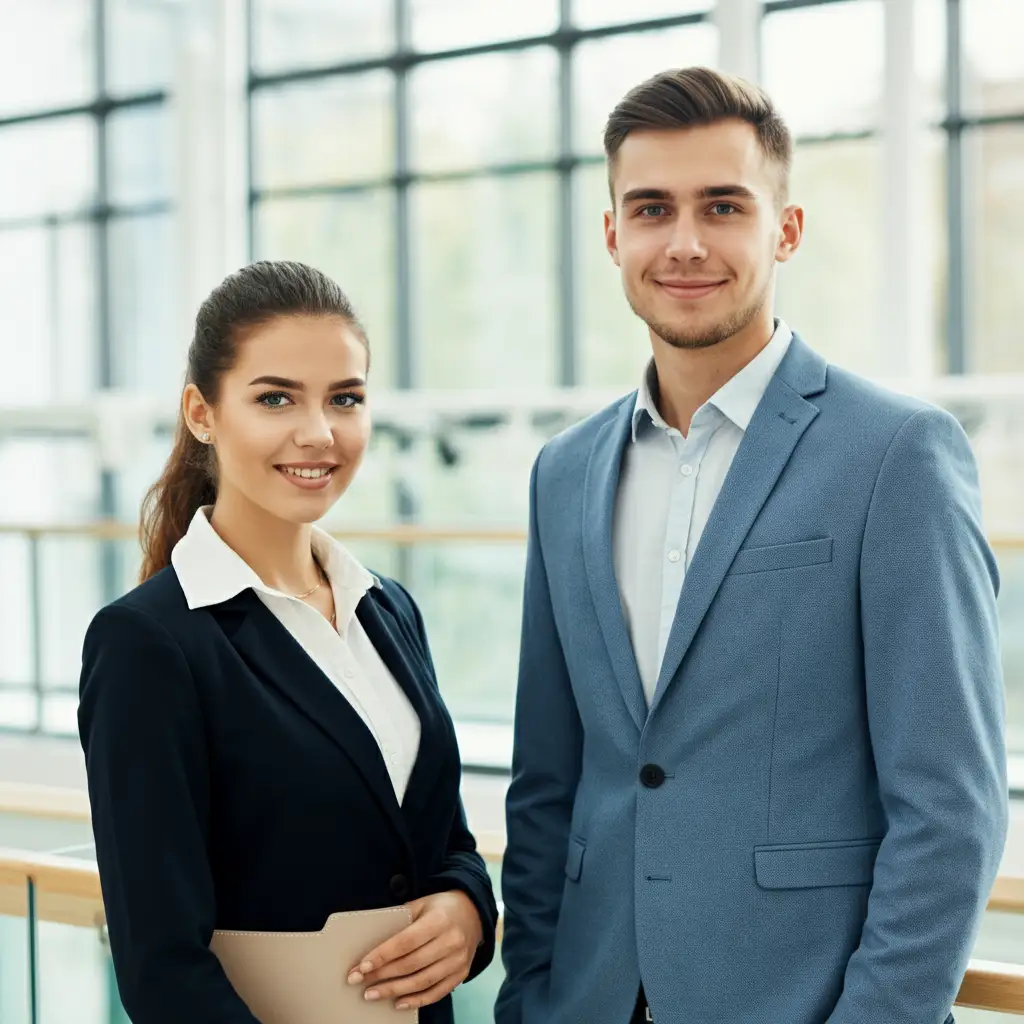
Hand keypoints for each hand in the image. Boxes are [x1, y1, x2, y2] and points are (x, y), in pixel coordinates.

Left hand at [347, 891, 482, 1010]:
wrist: (474, 912)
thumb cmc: (442, 907)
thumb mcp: (423, 903)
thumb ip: (402, 918)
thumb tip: (372, 937)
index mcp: (439, 920)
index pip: (406, 942)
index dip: (382, 955)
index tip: (362, 966)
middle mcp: (451, 941)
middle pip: (411, 964)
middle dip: (382, 975)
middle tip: (359, 982)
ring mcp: (458, 960)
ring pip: (422, 981)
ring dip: (394, 991)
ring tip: (372, 995)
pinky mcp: (461, 974)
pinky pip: (437, 992)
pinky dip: (416, 1000)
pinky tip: (398, 1003)